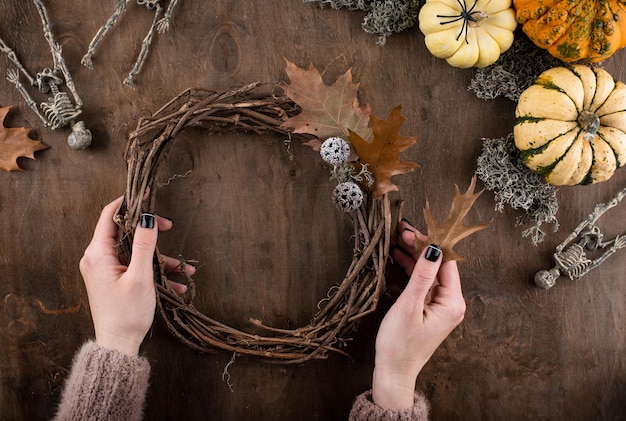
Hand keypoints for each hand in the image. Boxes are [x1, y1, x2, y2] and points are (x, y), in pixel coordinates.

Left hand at [79, 196, 194, 355]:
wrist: (118, 346)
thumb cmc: (126, 314)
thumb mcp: (140, 277)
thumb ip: (145, 245)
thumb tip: (148, 217)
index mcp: (98, 254)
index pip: (109, 216)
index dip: (128, 202)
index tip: (145, 194)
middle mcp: (98, 259)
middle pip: (125, 231)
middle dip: (150, 231)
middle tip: (169, 227)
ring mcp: (106, 270)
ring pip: (135, 251)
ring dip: (160, 257)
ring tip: (183, 267)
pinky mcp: (115, 280)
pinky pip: (137, 267)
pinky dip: (155, 272)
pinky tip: (177, 284)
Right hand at [372, 220, 465, 409]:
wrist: (393, 372)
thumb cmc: (399, 344)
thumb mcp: (409, 307)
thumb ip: (421, 276)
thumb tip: (433, 248)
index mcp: (452, 303)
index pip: (445, 262)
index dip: (429, 242)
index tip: (411, 229)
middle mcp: (451, 303)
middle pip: (439, 265)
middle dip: (421, 246)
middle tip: (402, 230)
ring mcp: (441, 306)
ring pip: (430, 272)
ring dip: (415, 256)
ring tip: (398, 239)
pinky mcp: (429, 309)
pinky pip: (424, 283)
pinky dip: (412, 270)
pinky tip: (400, 257)